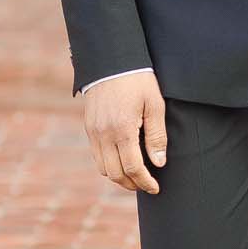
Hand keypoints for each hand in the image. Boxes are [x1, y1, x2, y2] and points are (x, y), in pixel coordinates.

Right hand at [82, 69, 168, 190]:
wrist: (111, 60)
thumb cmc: (138, 80)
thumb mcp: (154, 104)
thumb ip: (156, 135)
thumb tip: (158, 163)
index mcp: (122, 129)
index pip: (133, 168)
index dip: (145, 182)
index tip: (156, 188)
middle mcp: (103, 134)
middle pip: (115, 174)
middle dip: (132, 184)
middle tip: (147, 184)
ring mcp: (93, 132)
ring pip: (103, 168)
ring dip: (119, 177)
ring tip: (136, 175)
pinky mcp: (89, 127)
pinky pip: (96, 156)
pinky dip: (109, 165)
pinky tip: (122, 160)